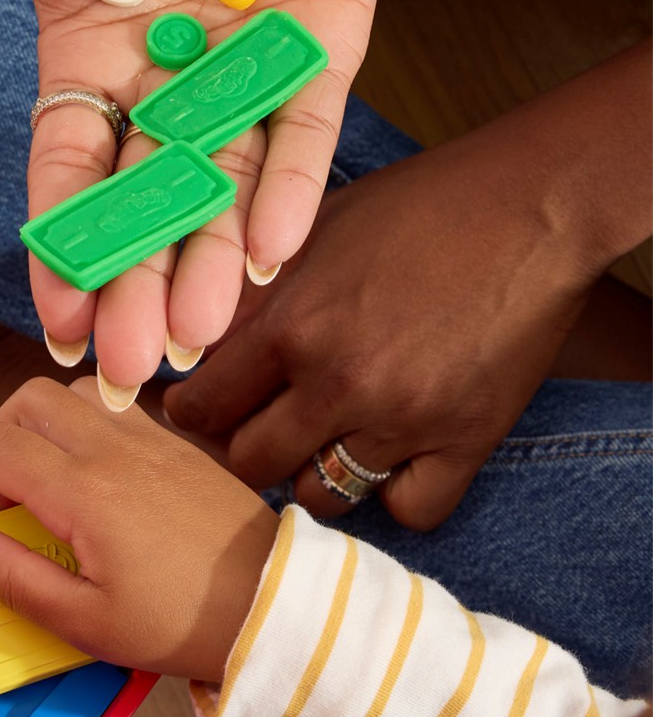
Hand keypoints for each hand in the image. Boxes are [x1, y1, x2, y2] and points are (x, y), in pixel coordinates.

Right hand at [0, 0, 377, 399]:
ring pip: (221, 188)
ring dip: (206, 260)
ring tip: (194, 334)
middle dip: (136, 283)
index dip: (63, 244)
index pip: (68, 174)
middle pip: (144, 203)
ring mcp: (241, 81)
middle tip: (131, 367)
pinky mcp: (316, 58)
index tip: (59, 320)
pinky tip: (270, 249)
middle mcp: (161, 95)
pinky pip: (300, 131)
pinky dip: (288, 186)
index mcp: (88, 71)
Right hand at [0, 376, 278, 682]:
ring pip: (70, 395)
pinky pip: (113, 409)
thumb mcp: (87, 623)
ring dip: (38, 425)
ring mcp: (149, 439)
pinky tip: (92, 480)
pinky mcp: (177, 444)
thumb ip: (16, 579)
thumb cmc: (183, 622)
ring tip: (42, 482)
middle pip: (26, 401)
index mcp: (83, 492)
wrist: (274, 605)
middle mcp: (112, 449)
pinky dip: (81, 427)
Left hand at [162, 126, 612, 529]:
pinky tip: (389, 458)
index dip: (186, 412)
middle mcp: (339, 383)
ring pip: (320, 494)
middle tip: (250, 426)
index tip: (191, 409)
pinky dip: (393, 494)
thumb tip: (191, 347)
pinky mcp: (467, 440)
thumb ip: (249, 296)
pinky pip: (408, 511)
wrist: (529, 207)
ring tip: (318, 440)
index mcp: (291, 326)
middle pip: (250, 460)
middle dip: (240, 445)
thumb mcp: (309, 231)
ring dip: (308, 473)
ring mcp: (404, 419)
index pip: (202, 406)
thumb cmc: (414, 205)